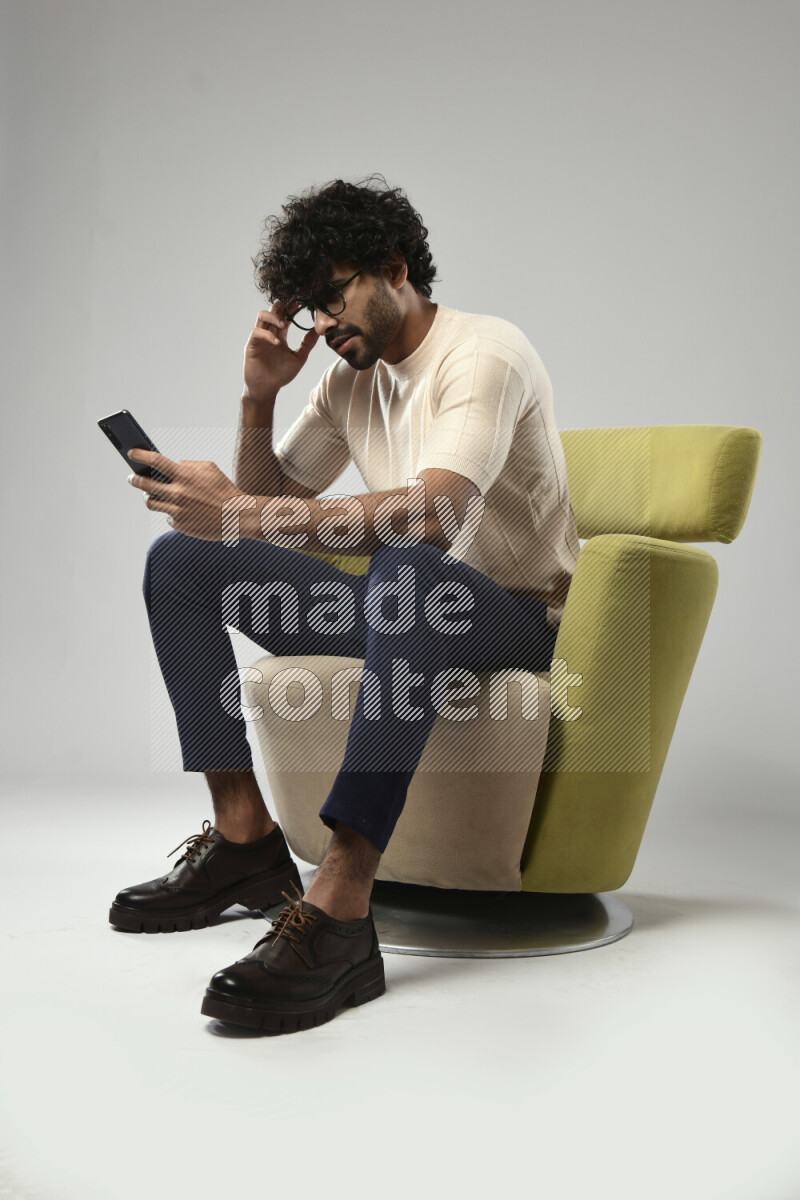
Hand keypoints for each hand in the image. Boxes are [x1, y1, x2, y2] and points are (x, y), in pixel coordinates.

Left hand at [127, 449, 248, 540]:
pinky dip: (171, 512)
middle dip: (135, 479)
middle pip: (145, 485)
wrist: (237, 516)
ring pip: (151, 502)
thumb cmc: (224, 490)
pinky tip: (180, 510)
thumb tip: (173, 466)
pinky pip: (168, 516)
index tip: (131, 453)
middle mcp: (177, 494)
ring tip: (151, 494)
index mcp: (184, 476)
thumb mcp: (210, 469)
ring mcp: (177, 511)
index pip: (155, 461)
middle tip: (132, 477)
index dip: (140, 456)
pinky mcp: (180, 525)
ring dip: (148, 496)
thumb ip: (188, 465)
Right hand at [243, 301, 319, 400]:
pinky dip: (267, 335)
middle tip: (294, 308)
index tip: (303, 303)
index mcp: (279, 334)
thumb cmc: (280, 375)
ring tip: (284, 324)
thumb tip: (318, 331)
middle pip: (272, 310)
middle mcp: (269, 332)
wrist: (266, 389)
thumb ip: (307, 345)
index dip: (292, 308)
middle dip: (282, 307)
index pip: (285, 315)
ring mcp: (259, 337)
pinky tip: (277, 342)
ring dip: (273, 316)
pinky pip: (257, 332)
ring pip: (262, 316)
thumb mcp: (298, 358)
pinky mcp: (251, 345)